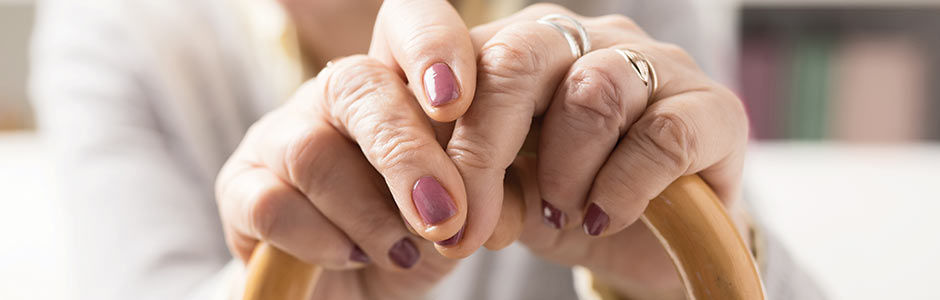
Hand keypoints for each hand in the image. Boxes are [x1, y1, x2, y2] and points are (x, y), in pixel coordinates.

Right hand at [214, 1, 502, 297]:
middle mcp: (335, 96)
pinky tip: (350, 258)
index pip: (408, 21)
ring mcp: (280, 136)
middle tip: (445, 214)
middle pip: (361, 86)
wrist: (355, 294)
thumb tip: (480, 177)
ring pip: (313, 151)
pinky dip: (321, 242)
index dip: (430, 45)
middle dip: (408, 156)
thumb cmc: (416, 240)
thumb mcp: (463, 210)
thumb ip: (475, 180)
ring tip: (401, 252)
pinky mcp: (240, 188)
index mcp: (399, 83)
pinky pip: (271, 204)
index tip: (456, 103)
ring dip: (370, 215)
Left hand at [449, 4, 748, 298]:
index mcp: (519, 47)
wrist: (655, 237)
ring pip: (592, 91)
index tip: (426, 149)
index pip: (464, 43)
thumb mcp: (505, 200)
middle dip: (485, 148)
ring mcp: (651, 63)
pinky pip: (661, 135)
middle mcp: (583, 39)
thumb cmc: (565, 202)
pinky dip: (622, 187)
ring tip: (562, 213)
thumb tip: (452, 208)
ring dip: (564, 171)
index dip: (434, 82)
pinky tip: (605, 216)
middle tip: (470, 219)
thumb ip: (478, 191)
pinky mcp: (712, 107)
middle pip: (521, 58)